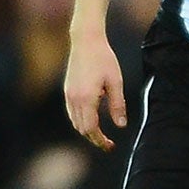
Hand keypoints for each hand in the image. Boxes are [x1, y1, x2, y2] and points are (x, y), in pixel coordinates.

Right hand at [64, 29, 125, 151]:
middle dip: (95, 139)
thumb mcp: (116, 82)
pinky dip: (81, 121)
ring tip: (102, 135)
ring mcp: (68, 95)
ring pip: (75, 122)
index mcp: (87, 98)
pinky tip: (93, 120)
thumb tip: (121, 125)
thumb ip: (118, 105)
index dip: (100, 140)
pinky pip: (72, 113)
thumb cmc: (104, 59)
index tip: (111, 146)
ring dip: (87, 131)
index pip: (91, 129)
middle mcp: (74, 99)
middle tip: (109, 144)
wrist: (86, 41)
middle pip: (82, 129)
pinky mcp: (67, 91)